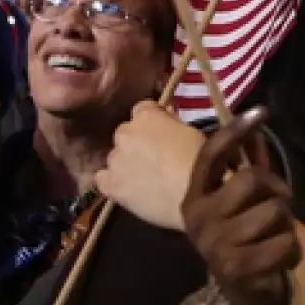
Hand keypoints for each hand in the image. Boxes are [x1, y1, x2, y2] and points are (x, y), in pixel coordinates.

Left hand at [95, 101, 207, 230]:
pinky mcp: (111, 184)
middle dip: (136, 142)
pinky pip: (102, 179)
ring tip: (143, 178)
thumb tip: (167, 126)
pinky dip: (112, 181)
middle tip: (154, 157)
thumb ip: (172, 126)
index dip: (153, 121)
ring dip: (126, 162)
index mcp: (146, 116)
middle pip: (125, 133)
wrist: (196, 195)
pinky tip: (126, 188)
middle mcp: (125, 133)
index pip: (142, 109)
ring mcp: (115, 159)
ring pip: (115, 157)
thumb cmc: (202, 160)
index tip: (163, 131)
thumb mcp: (191, 131)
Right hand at [180, 107, 298, 304]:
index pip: (210, 155)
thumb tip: (257, 120)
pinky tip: (279, 259)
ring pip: (274, 210)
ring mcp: (215, 244)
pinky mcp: (237, 269)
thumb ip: (249, 162)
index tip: (262, 111)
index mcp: (195, 196)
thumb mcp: (245, 200)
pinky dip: (291, 250)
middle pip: (252, 179)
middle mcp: (198, 218)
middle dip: (277, 190)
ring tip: (274, 238)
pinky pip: (284, 242)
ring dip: (287, 225)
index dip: (235, 131)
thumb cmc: (247, 238)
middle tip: (278, 207)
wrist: (247, 295)